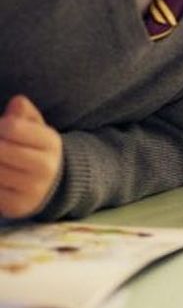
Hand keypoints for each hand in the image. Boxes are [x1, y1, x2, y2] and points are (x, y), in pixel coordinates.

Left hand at [0, 95, 62, 218]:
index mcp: (51, 143)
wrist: (53, 187)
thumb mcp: (37, 130)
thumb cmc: (37, 151)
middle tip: (1, 144)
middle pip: (0, 149)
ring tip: (2, 160)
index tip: (1, 128)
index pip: (12, 127)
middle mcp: (45, 167)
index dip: (0, 125)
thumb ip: (25, 115)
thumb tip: (17, 102)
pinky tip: (1, 174)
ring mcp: (32, 189)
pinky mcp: (17, 206)